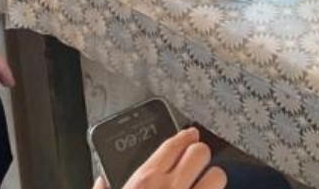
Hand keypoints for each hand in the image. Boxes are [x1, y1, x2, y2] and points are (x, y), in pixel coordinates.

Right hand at [92, 127, 225, 188]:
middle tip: (195, 163)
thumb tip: (100, 181)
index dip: (185, 137)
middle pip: (200, 152)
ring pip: (218, 176)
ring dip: (212, 179)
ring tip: (204, 183)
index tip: (190, 135)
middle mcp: (171, 188)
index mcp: (145, 181)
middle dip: (199, 156)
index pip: (172, 145)